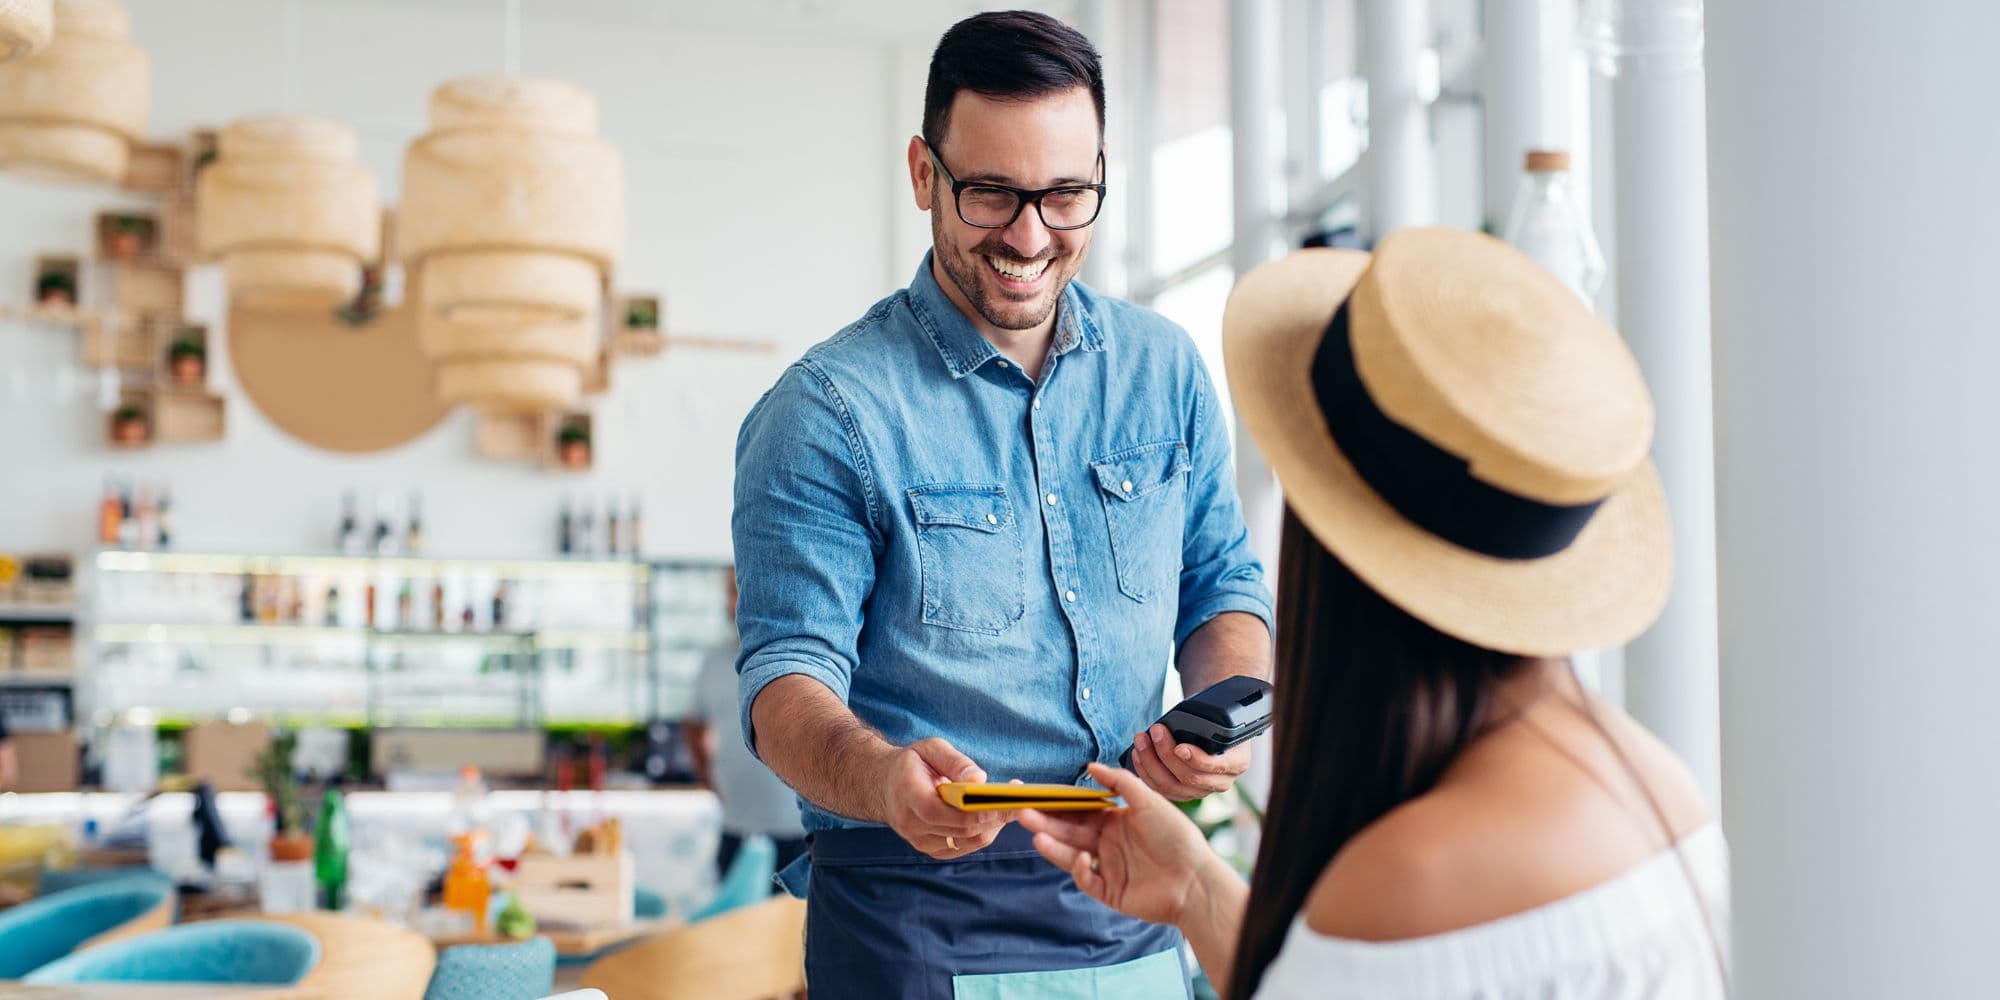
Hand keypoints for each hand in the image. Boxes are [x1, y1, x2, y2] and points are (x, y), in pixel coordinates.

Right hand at [877, 737, 1015, 859]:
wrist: (886, 786)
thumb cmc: (913, 763)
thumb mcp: (931, 748)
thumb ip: (955, 762)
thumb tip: (980, 780)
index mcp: (907, 794)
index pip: (937, 812)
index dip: (969, 811)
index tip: (999, 801)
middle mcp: (910, 824)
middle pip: (959, 829)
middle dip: (993, 817)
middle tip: (1020, 800)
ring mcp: (921, 842)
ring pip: (967, 841)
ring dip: (993, 825)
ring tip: (1011, 805)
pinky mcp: (933, 850)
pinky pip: (966, 847)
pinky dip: (984, 833)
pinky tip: (993, 816)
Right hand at [1020, 762, 1217, 925]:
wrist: (1195, 879)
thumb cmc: (1176, 836)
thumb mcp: (1149, 801)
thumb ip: (1120, 781)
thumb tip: (1091, 765)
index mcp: (1115, 821)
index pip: (1079, 811)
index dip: (1058, 804)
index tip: (1037, 794)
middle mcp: (1108, 844)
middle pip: (1070, 832)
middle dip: (1046, 822)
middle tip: (1023, 812)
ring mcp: (1107, 868)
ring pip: (1072, 855)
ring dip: (1053, 845)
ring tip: (1034, 833)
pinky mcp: (1109, 891)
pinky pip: (1087, 879)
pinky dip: (1081, 869)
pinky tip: (1083, 859)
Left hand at [1127, 724, 1251, 800]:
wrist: (1212, 727)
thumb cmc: (1215, 719)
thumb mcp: (1220, 717)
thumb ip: (1209, 722)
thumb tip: (1181, 721)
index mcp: (1238, 763)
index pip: (1216, 767)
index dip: (1196, 760)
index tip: (1179, 747)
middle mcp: (1222, 782)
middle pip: (1189, 778)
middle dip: (1166, 754)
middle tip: (1154, 731)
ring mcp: (1201, 791)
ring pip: (1171, 786)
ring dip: (1151, 763)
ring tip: (1140, 740)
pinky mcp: (1182, 794)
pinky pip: (1161, 789)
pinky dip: (1146, 772)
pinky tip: (1137, 754)